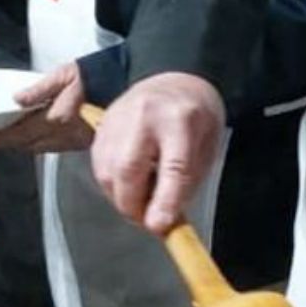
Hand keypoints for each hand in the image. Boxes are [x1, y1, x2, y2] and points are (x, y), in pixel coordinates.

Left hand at [0, 62, 91, 151]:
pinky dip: (39, 146)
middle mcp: (64, 134)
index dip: (2, 137)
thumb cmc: (95, 76)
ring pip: (40, 149)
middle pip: (28, 144)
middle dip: (9, 143)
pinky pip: (54, 149)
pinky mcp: (80, 143)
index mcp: (58, 117)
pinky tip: (34, 139)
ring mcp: (73, 141)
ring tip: (10, 140)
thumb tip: (18, 98)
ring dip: (23, 146)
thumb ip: (39, 88)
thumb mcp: (64, 74)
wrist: (121, 86)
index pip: (21, 132)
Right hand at [89, 72, 225, 234]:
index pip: (173, 166)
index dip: (165, 201)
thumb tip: (163, 220)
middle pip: (128, 169)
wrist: (176, 80)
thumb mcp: (207, 148)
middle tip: (147, 221)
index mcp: (181, 119)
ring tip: (141, 202)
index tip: (159, 226)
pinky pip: (98, 166)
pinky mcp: (102, 125)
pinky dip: (112, 184)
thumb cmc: (196, 116)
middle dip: (133, 205)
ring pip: (107, 171)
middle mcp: (145, 115)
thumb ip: (186, 184)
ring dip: (121, 198)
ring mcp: (119, 118)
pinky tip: (129, 185)